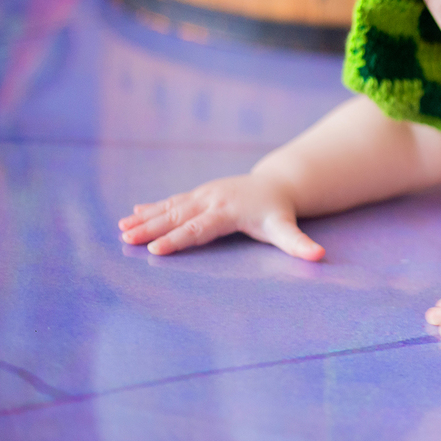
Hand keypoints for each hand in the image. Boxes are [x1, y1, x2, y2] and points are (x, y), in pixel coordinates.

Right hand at [117, 173, 324, 260]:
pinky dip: (151, 207)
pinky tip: (131, 214)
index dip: (179, 239)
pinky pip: (172, 201)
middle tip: (127, 240)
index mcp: (228, 211)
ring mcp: (203, 194)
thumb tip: (319, 256)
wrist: (277, 184)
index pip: (200, 228)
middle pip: (178, 216)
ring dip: (145, 217)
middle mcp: (212, 200)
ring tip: (121, 228)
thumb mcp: (288, 228)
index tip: (157, 249)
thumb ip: (299, 244)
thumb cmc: (279, 212)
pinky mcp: (199, 194)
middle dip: (152, 228)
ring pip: (170, 207)